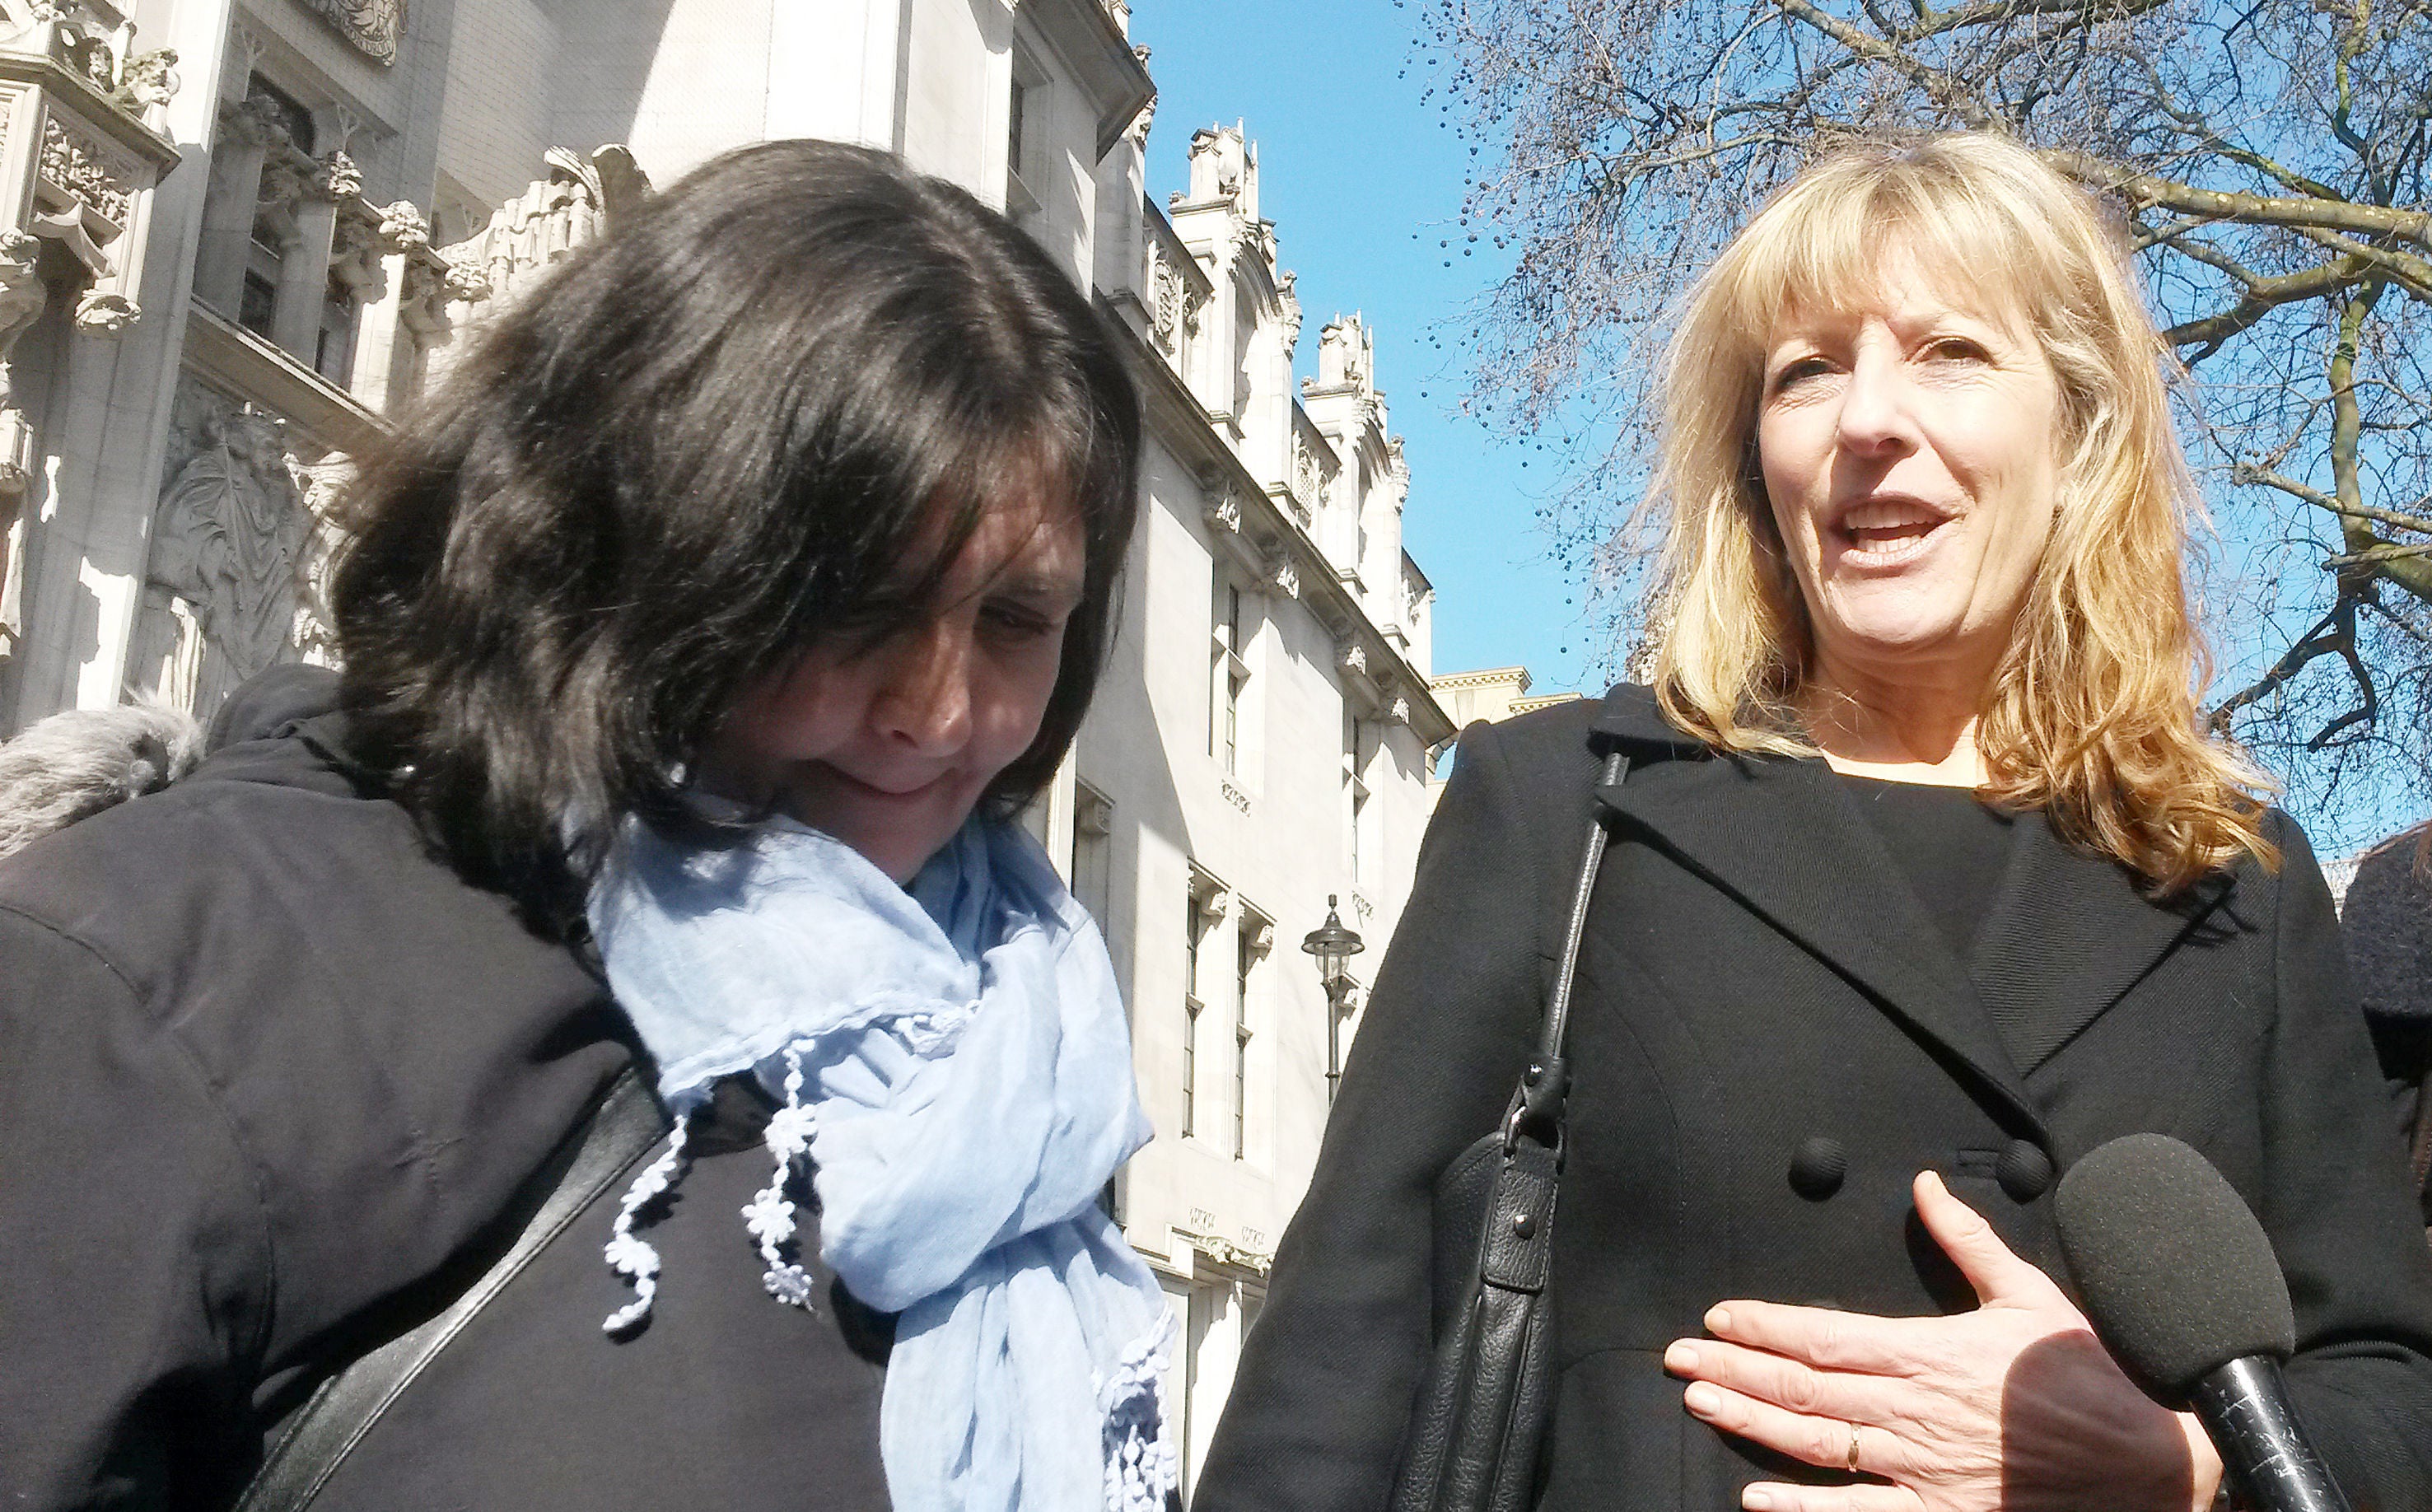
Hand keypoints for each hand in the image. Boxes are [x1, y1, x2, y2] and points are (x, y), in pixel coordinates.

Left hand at [1663, 1170, 2224, 1511]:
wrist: (2150, 1463)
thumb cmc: (2086, 1376)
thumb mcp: (2027, 1294)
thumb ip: (1967, 1241)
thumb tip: (1924, 1186)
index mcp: (1929, 1352)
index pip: (1825, 1334)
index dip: (1764, 1325)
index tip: (1719, 1316)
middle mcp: (1914, 1410)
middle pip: (1804, 1387)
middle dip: (1734, 1368)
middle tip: (1678, 1358)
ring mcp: (1923, 1468)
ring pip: (1816, 1445)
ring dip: (1751, 1423)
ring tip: (1701, 1402)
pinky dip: (1804, 1509)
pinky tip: (1756, 1501)